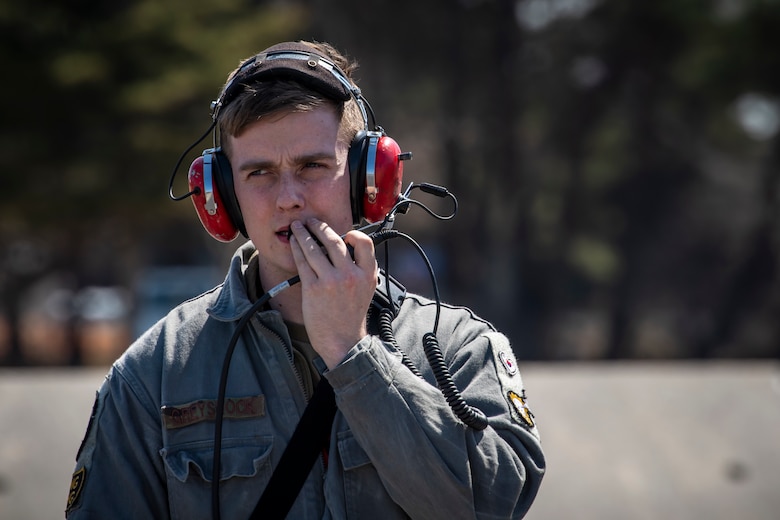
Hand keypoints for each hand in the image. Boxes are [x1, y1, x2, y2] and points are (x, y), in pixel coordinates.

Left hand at [289, 217, 377, 368]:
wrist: (342, 340)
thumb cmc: (351, 314)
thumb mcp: (366, 289)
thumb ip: (361, 268)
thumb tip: (346, 245)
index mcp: (367, 274)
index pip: (364, 243)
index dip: (354, 234)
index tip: (344, 232)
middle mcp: (351, 275)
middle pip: (335, 241)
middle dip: (320, 227)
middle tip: (311, 222)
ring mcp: (331, 282)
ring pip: (314, 249)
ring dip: (303, 234)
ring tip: (297, 228)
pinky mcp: (313, 289)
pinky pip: (303, 263)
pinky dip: (297, 249)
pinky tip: (294, 244)